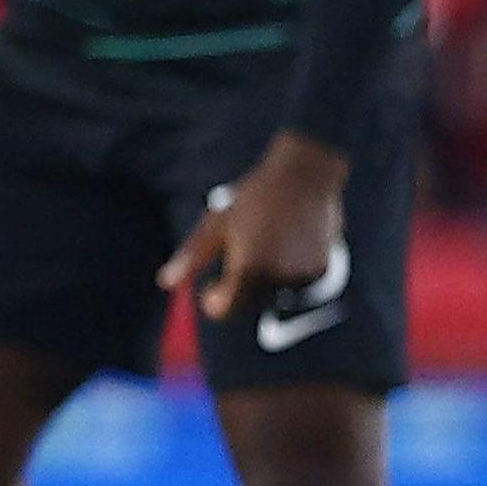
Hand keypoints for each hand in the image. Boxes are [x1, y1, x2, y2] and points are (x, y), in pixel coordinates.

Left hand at [161, 134, 349, 320]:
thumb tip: (166, 283)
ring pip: (273, 296)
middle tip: (236, 257)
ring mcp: (302, 276)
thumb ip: (192, 257)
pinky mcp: (321, 271)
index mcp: (249, 269)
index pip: (225, 310)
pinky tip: (286, 244)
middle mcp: (278, 278)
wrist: (306, 175)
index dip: (214, 301)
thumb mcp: (217, 223)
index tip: (210, 287)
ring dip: (263, 283)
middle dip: (237, 292)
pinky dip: (286, 275)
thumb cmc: (255, 196)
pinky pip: (295, 286)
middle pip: (249, 306)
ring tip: (263, 244)